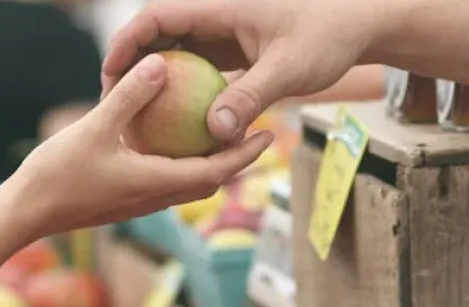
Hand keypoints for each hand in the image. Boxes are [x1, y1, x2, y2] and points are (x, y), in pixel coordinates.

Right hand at [9, 53, 272, 238]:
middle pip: (210, 181)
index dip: (246, 154)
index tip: (269, 134)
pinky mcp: (126, 200)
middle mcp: (156, 198)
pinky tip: (173, 141)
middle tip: (258, 133)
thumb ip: (129, 96)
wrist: (26, 213)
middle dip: (238, 159)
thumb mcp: (95, 127)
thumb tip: (161, 63)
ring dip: (211, 163)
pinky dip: (181, 163)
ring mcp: (141, 202)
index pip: (216, 172)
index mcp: (157, 184)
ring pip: (189, 184)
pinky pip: (166, 181)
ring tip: (223, 135)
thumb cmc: (57, 174)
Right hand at [102, 0, 394, 142]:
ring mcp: (225, 36)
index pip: (156, 16)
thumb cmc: (329, 38)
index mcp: (220, 7)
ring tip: (136, 120)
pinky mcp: (236, 54)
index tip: (110, 75)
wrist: (359, 26)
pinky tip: (177, 129)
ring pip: (176, 56)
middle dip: (131, 67)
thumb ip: (250, 96)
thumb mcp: (289, 69)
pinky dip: (184, 94)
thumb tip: (214, 131)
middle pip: (158, 36)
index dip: (126, 42)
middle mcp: (216, 18)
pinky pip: (199, 72)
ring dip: (155, 84)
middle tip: (112, 105)